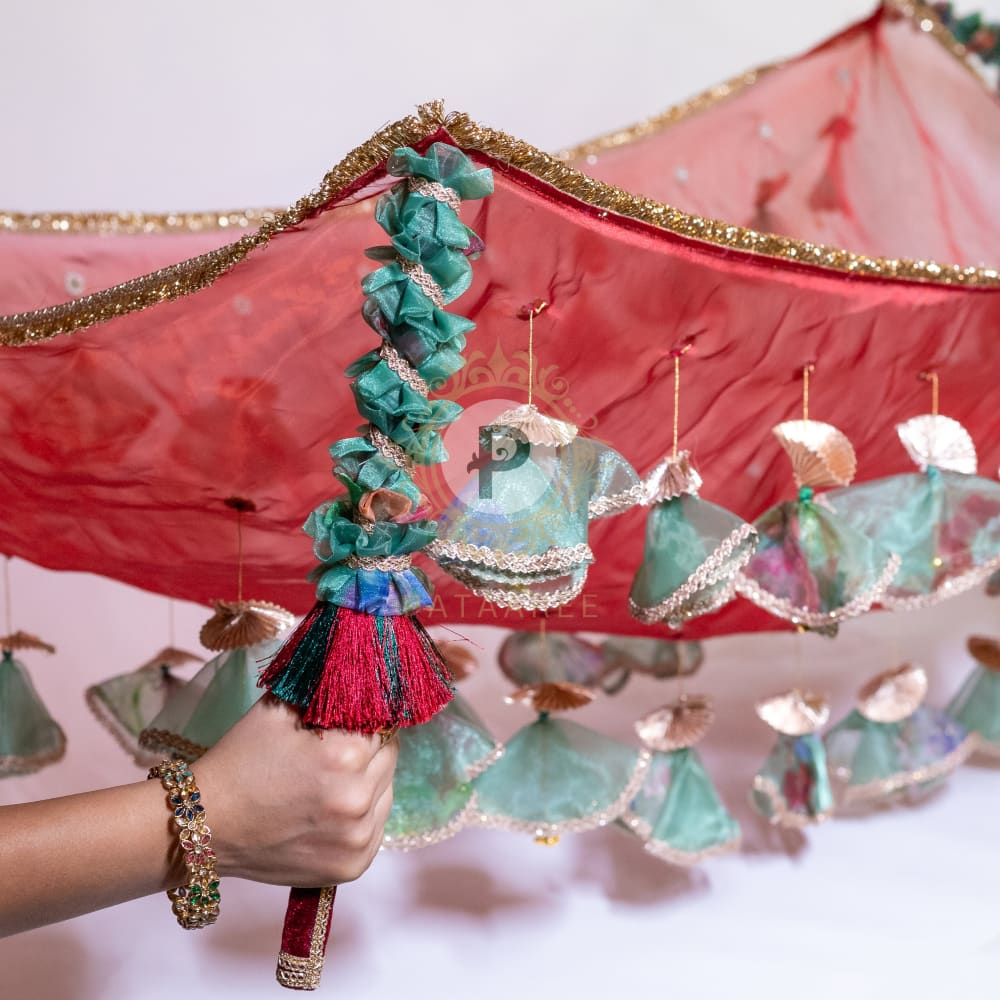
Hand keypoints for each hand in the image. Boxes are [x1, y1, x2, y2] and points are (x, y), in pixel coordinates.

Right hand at [195, 695, 396, 886]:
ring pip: (386, 790)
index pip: (382, 721)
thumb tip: (358, 670)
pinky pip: (376, 826)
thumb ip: (325, 687)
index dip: (363, 717)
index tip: (344, 721)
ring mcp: (358, 837)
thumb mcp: (280, 708)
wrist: (207, 824)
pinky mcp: (354, 865)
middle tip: (332, 753)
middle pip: (389, 756)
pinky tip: (329, 809)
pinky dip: (361, 815)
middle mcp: (358, 798)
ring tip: (328, 782)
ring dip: (368, 781)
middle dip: (367, 749)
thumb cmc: (242, 760)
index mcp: (346, 755)